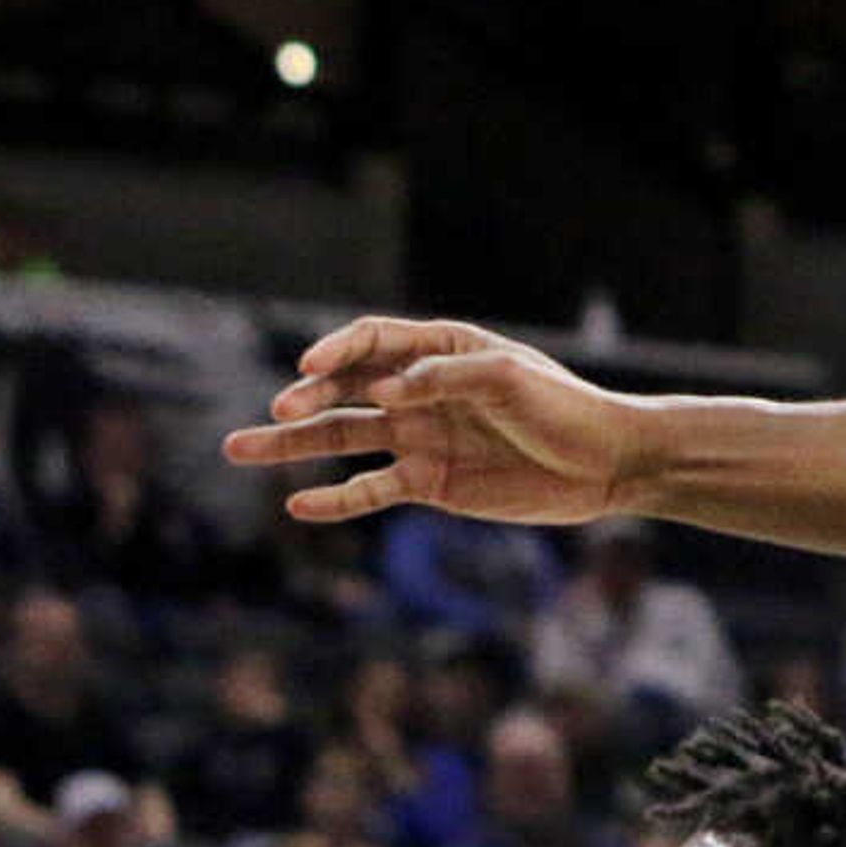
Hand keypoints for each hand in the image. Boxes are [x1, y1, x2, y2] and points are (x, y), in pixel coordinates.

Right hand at [223, 316, 639, 526]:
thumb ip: (449, 379)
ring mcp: (421, 437)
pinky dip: (336, 498)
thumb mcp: (512, 381)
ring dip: (293, 444)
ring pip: (343, 438)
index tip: (310, 370)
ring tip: (238, 448)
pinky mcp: (429, 482)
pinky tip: (298, 506)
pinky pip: (371, 489)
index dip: (338, 350)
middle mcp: (422, 390)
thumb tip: (385, 390)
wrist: (607, 465)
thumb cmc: (566, 408)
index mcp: (443, 350)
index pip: (374, 340)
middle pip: (346, 388)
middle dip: (306, 397)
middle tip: (277, 412)